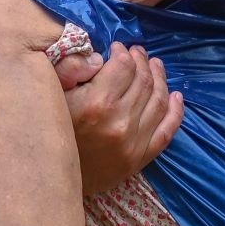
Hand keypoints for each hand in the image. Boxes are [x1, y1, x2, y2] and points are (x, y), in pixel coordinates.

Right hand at [59, 42, 184, 194]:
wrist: (49, 177)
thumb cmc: (48, 130)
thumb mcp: (50, 94)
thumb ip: (70, 68)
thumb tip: (99, 57)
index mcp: (97, 103)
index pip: (123, 66)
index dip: (123, 52)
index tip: (118, 47)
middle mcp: (120, 122)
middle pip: (143, 81)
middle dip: (142, 62)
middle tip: (138, 53)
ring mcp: (133, 143)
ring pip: (158, 102)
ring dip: (160, 79)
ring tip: (156, 66)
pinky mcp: (138, 159)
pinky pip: (166, 131)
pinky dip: (175, 112)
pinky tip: (176, 96)